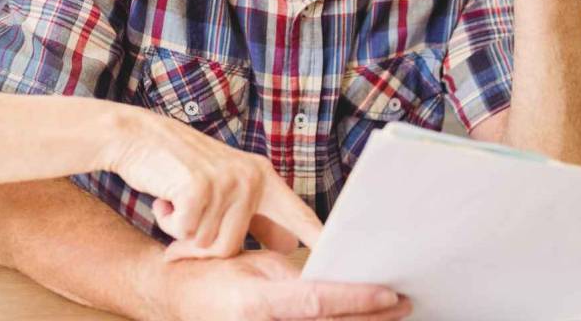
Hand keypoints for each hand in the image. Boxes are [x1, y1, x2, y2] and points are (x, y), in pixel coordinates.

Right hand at [101, 107, 323, 259]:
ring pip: (210, 245)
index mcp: (262, 177)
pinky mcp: (199, 187)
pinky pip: (187, 232)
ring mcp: (226, 181)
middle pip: (234, 248)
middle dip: (202, 244)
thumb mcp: (226, 185)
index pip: (298, 215)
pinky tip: (165, 197)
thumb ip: (255, 214)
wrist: (135, 137)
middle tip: (186, 219)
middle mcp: (250, 178)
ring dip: (184, 232)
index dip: (319, 240)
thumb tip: (285, 245)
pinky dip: (169, 222)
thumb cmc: (178, 166)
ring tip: (177, 201)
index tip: (343, 265)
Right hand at [153, 249, 411, 320]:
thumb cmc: (212, 274)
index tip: (389, 293)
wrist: (174, 299)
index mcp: (255, 302)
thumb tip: (338, 280)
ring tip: (391, 315)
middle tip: (406, 304)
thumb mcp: (253, 264)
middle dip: (371, 318)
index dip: (356, 299)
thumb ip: (295, 276)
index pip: (316, 303)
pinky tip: (358, 320)